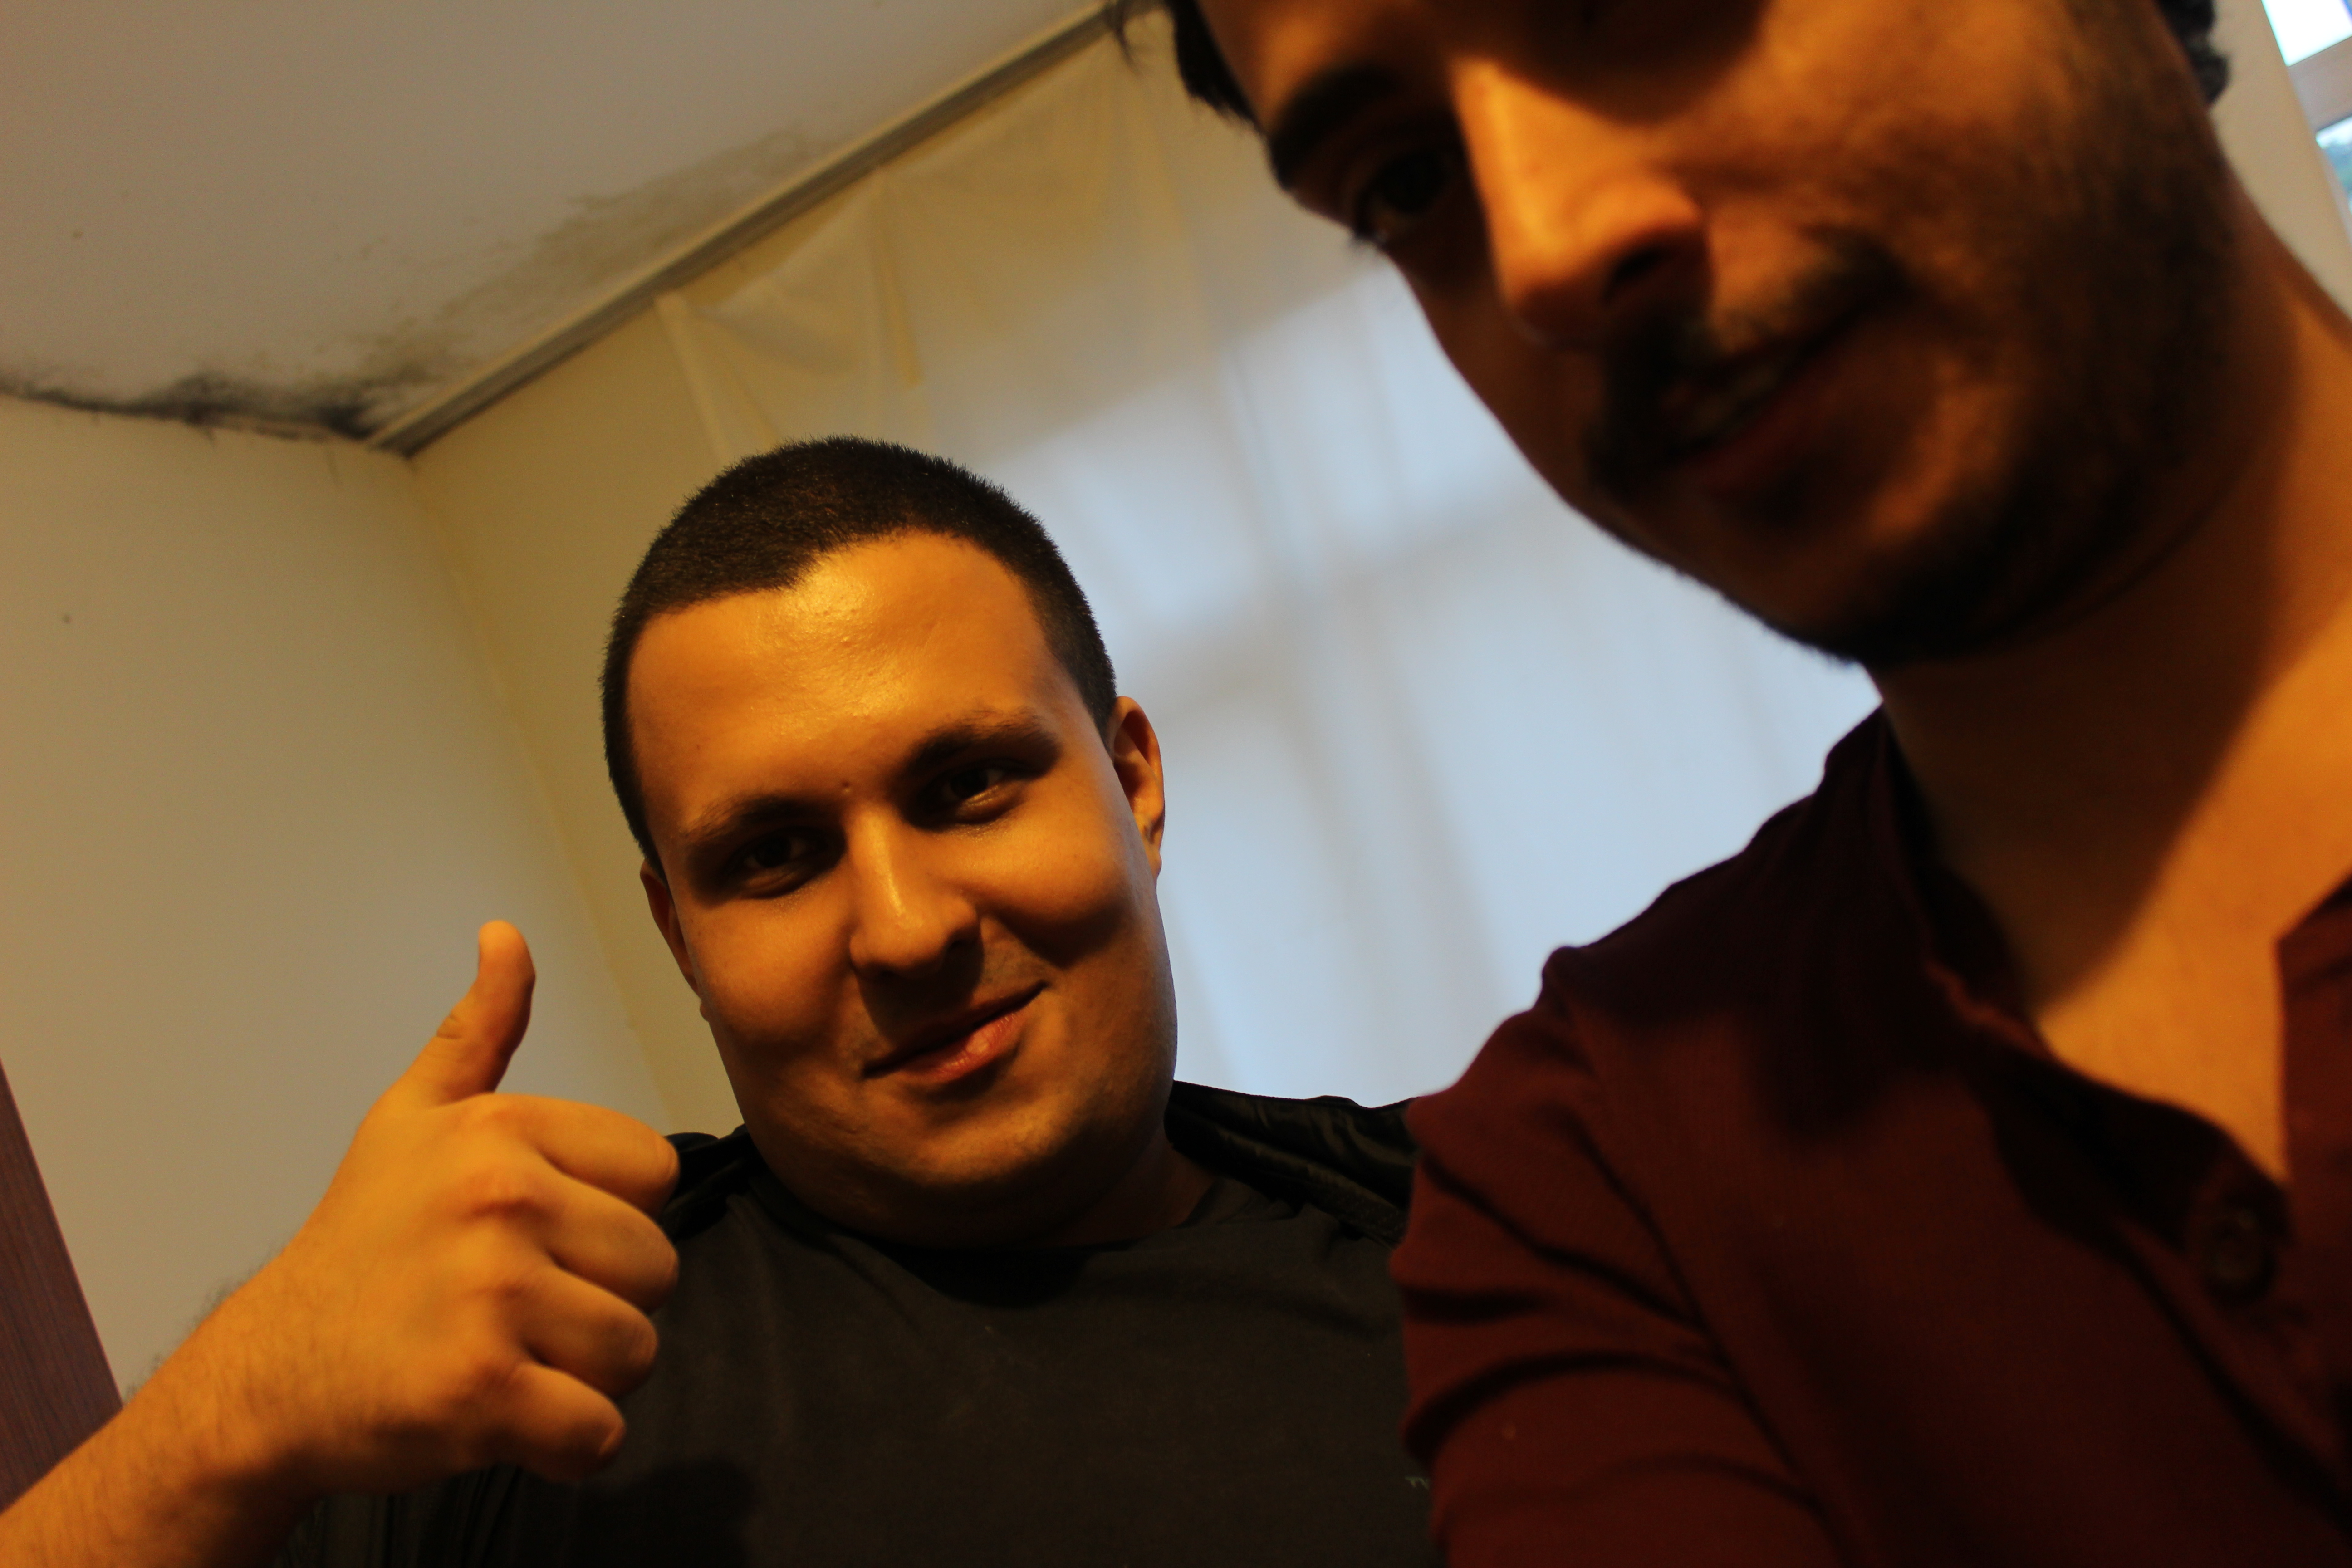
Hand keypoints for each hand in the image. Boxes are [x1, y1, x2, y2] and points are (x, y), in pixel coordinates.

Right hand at [169, 922, 680, 1498]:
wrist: (271, 1372)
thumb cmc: (360, 1243)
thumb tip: (507, 935)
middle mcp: (501, 1202)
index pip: (657, 1176)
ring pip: (636, 1350)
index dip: (609, 1217)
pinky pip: (600, 1432)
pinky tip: (511, 1421)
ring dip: (587, 1374)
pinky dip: (571, 1445)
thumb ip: (478, 1029)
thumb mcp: (411, 1117)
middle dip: (603, 1300)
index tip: (535, 1236)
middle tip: (516, 1309)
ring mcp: (491, 1299)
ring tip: (510, 1357)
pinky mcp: (482, 1394)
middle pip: (657, 1269)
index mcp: (502, 1132)